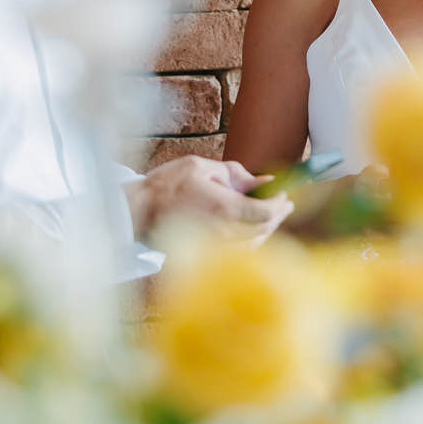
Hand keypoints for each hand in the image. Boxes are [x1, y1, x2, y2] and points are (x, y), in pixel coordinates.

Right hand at [129, 156, 293, 245]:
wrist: (138, 213)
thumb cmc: (166, 186)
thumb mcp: (201, 167)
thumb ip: (236, 174)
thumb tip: (264, 181)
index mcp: (224, 208)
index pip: (266, 212)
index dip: (280, 204)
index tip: (285, 194)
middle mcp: (224, 232)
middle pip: (265, 229)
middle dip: (278, 215)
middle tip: (284, 202)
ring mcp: (217, 248)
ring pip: (256, 243)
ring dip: (267, 228)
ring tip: (269, 213)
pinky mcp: (209, 256)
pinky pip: (241, 252)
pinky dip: (253, 239)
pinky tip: (251, 229)